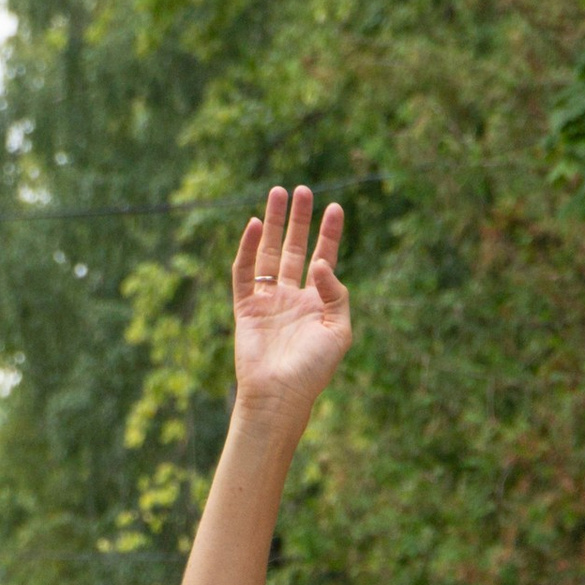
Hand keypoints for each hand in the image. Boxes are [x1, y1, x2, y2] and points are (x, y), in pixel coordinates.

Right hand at [232, 185, 349, 429]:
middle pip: (295, 249)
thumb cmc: (313, 370)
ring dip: (275, 223)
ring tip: (277, 192)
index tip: (335, 207)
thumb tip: (320, 262)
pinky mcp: (246, 307)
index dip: (329, 234)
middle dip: (300, 220)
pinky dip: (248, 248)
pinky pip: (245, 272)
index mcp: (317, 304)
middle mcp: (292, 298)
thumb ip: (335, 293)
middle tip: (303, 190)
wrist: (280, 395)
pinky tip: (256, 225)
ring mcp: (268, 301)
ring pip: (269, 253)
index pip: (324, 260)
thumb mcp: (339, 331)